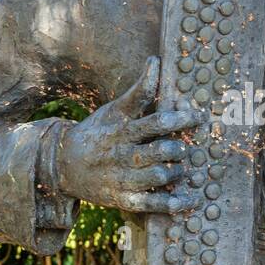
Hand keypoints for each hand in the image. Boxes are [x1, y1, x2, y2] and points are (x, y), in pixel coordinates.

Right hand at [55, 56, 201, 214]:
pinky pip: (151, 204)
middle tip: (186, 147)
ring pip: (157, 176)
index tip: (200, 116)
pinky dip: (172, 204)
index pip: (155, 121)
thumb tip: (156, 61)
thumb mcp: (114, 109)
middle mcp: (123, 153)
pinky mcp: (122, 199)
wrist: (63, 165)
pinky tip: (188, 200)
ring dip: (176, 172)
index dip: (181, 118)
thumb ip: (139, 90)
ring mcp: (122, 178)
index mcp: (123, 129)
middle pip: (159, 150)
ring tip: (181, 169)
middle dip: (179, 149)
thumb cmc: (97, 132)